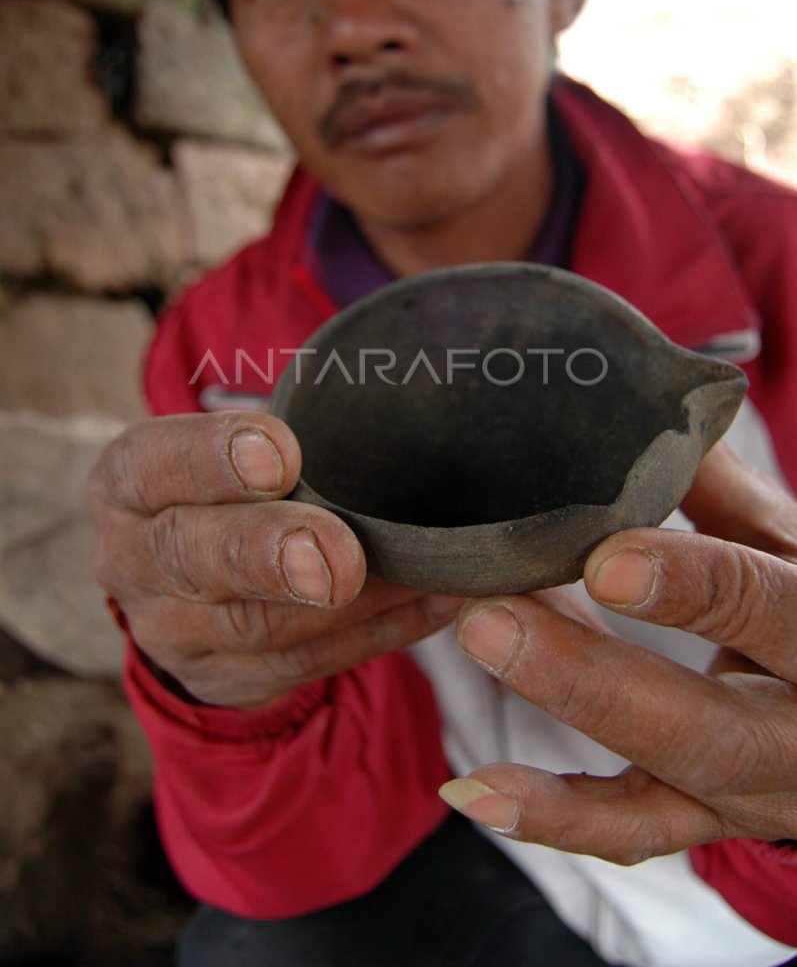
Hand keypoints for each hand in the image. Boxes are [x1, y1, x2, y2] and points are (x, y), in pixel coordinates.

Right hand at [90, 412, 462, 708]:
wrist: (186, 579)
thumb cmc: (226, 485)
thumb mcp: (222, 447)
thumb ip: (274, 441)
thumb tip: (372, 419)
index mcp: (129, 483)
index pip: (155, 466)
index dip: (214, 459)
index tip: (283, 456)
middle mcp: (132, 560)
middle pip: (194, 557)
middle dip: (272, 553)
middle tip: (341, 557)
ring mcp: (170, 631)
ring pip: (255, 624)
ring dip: (349, 603)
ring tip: (418, 572)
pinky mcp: (220, 678)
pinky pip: (301, 664)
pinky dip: (375, 633)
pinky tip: (428, 602)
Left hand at [439, 443, 796, 862]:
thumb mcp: (792, 544)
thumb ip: (723, 488)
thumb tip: (645, 410)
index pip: (772, 610)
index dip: (692, 587)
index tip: (602, 556)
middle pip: (704, 729)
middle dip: (590, 679)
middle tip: (490, 619)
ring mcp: (752, 792)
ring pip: (660, 792)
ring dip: (555, 740)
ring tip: (474, 669)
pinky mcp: (708, 819)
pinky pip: (631, 833)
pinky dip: (552, 816)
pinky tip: (473, 791)